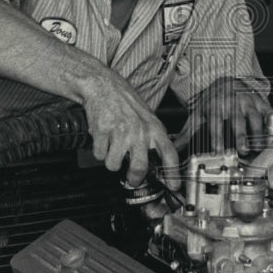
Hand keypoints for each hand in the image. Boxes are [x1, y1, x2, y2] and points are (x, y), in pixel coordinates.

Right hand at [81, 68, 179, 188]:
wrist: (103, 85)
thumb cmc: (125, 101)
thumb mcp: (147, 117)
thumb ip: (152, 138)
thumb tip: (156, 162)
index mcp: (154, 128)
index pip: (169, 154)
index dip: (172, 174)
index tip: (173, 187)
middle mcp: (139, 131)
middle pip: (139, 168)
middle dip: (133, 178)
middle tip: (131, 179)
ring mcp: (121, 132)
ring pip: (114, 165)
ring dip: (111, 160)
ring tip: (112, 147)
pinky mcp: (102, 132)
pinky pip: (99, 155)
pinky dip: (98, 150)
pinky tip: (103, 139)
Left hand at [185, 77, 271, 153]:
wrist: (228, 80)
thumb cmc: (213, 101)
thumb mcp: (198, 113)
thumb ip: (187, 133)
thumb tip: (173, 149)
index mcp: (216, 107)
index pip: (215, 123)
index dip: (216, 137)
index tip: (218, 151)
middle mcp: (233, 104)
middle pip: (238, 121)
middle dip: (241, 136)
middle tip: (244, 150)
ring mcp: (249, 103)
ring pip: (256, 118)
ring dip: (259, 133)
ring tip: (261, 147)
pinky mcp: (262, 103)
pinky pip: (270, 114)